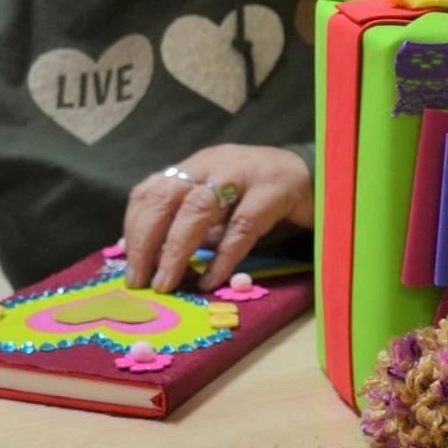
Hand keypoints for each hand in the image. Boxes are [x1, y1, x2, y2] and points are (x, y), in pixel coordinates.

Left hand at [122, 144, 312, 292]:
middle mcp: (215, 163)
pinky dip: (222, 258)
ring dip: (176, 251)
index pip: (152, 188)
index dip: (135, 225)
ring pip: (198, 209)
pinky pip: (241, 227)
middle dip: (146, 240)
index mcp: (197, 165)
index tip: (126, 259)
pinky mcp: (274, 190)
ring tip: (166, 283)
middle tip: (138, 279)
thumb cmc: (264, 192)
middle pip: (167, 197)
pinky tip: (211, 280)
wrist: (321, 172)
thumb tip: (153, 258)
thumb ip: (193, 220)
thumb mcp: (223, 200)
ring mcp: (245, 173)